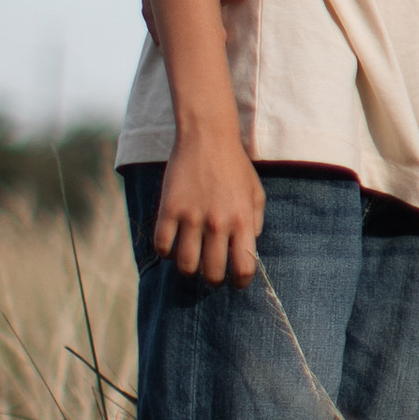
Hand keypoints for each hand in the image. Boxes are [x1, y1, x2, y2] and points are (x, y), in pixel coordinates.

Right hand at [152, 118, 265, 287]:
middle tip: (211, 274)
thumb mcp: (255, 192)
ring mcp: (192, 217)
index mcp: (242, 220)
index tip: (236, 282)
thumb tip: (248, 249)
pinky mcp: (169, 210)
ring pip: (186, 266)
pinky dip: (166, 252)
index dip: (240, 282)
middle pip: (212, 273)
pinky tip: (173, 244)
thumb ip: (255, 222)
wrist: (208, 136)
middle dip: (213, 280)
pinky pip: (163, 247)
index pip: (243, 268)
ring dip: (189, 269)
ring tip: (192, 260)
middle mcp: (218, 223)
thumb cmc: (235, 165)